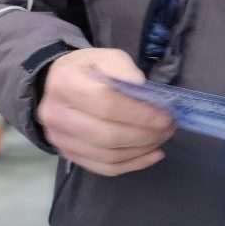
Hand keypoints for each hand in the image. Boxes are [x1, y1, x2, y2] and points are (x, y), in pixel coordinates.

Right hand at [37, 48, 174, 175]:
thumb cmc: (88, 70)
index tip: (165, 115)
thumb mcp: (107, 57)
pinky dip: (134, 164)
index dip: (140, 113)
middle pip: (107, 135)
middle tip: (168, 127)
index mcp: (65, 83)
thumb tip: (142, 90)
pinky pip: (105, 168)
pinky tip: (153, 154)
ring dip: (143, 150)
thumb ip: (125, 70)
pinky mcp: (69, 155)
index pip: (106, 104)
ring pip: (108, 156)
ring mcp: (60, 139)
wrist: (58, 86)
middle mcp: (56, 114)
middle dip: (145, 134)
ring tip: (162, 137)